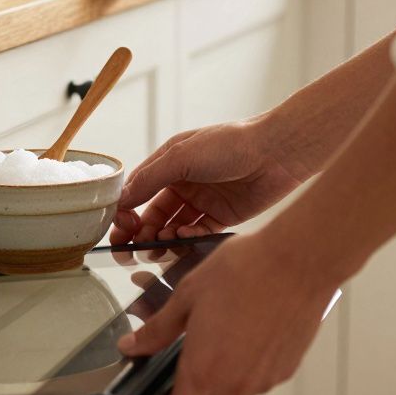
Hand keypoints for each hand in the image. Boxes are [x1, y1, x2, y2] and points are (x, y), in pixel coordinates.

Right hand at [110, 118, 306, 244]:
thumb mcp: (181, 156)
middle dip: (140, 232)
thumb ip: (149, 179)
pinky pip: (197, 233)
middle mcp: (183, 183)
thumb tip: (121, 198)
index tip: (120, 227)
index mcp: (169, 164)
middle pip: (153, 214)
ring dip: (162, 237)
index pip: (138, 191)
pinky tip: (186, 235)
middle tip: (130, 249)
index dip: (126, 211)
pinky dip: (188, 237)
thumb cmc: (229, 144)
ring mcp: (202, 201)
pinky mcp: (222, 216)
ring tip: (159, 244)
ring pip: (173, 227)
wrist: (276, 153)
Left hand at [118, 233, 337, 394]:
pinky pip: (256, 388)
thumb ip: (158, 329)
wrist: (298, 262)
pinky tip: (239, 346)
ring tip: (209, 362)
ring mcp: (262, 382)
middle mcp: (234, 385)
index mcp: (202, 370)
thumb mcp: (187, 295)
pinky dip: (243, 379)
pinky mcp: (284, 372)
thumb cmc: (244, 271)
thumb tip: (131, 346)